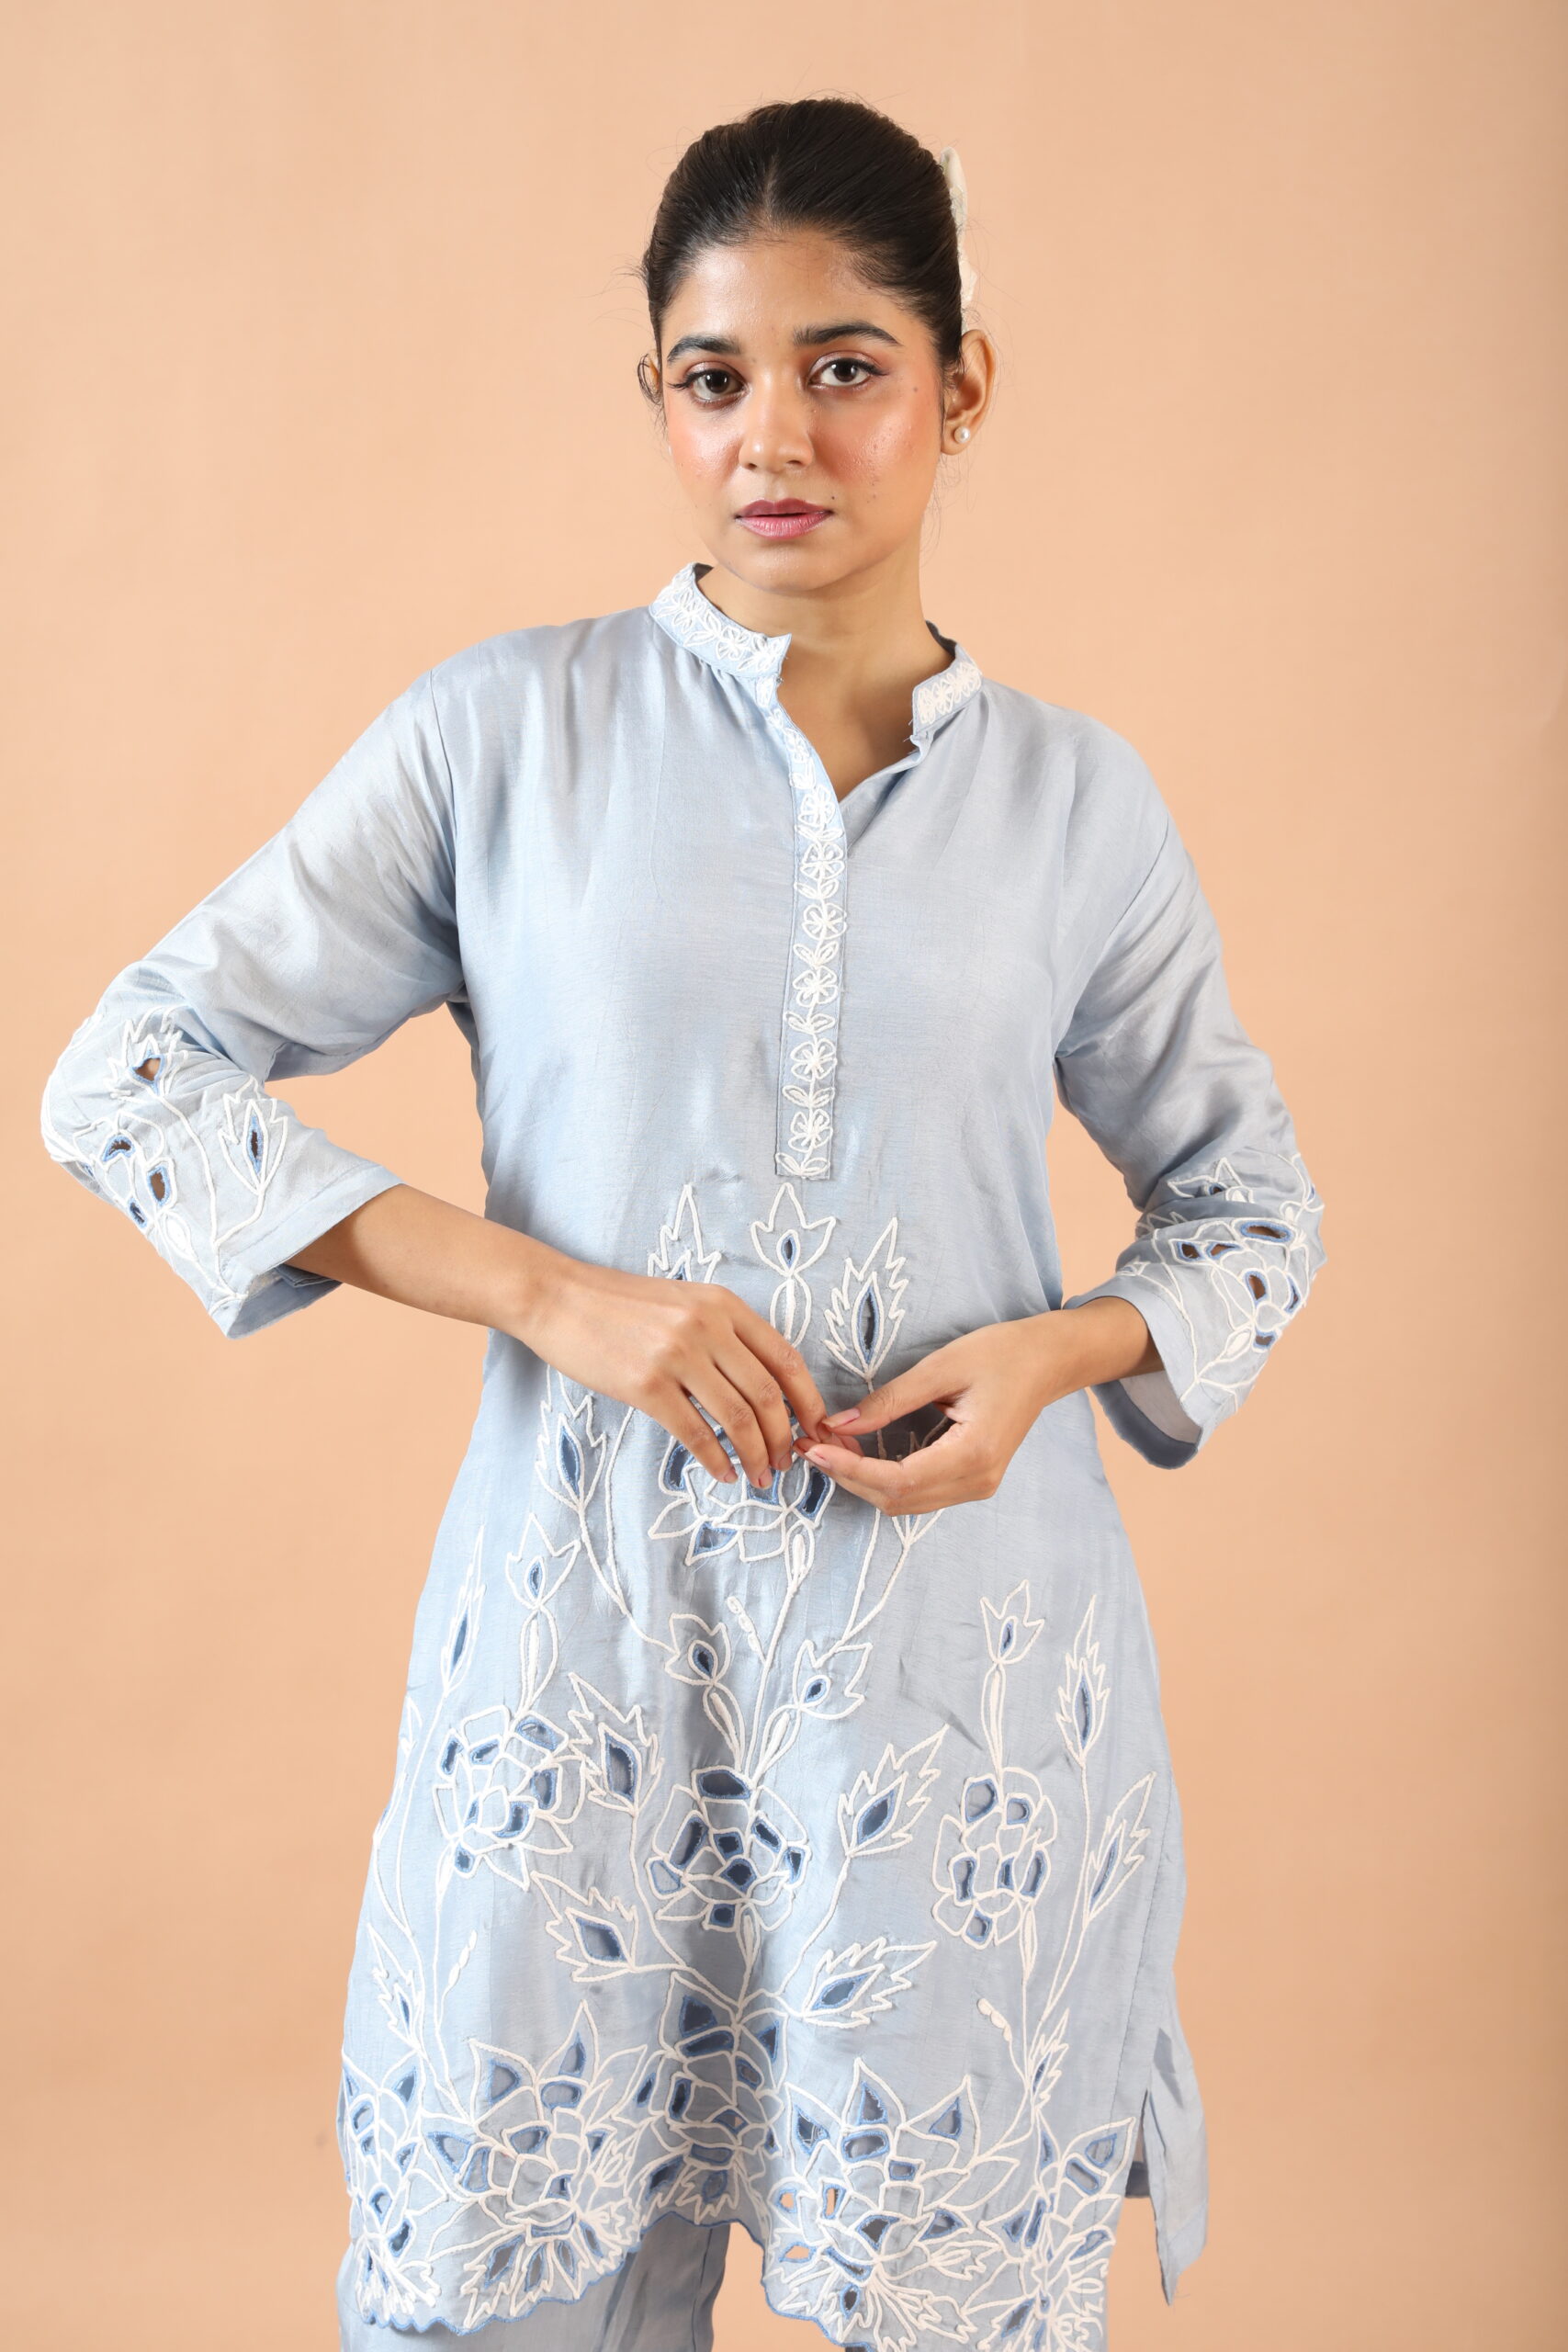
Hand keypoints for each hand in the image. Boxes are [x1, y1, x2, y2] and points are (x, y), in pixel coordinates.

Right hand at [285, 1183, 834, 1488]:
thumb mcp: (682, 1302)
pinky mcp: (646, 1385)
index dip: (808, 1401)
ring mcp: (677, 1355)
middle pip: (768, 1396)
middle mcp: (708, 1327)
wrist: (557, 1297)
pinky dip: (715, 1459)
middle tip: (786, 1463)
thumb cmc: (619, 1305)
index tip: (815, 1429)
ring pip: (738, 1419)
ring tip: (760, 1478)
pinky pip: (695, 1433)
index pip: (787, 1359)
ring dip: (755, 1456)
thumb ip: (722, 1333)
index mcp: (724, 1305)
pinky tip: (723, 1473)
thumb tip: (761, 1386)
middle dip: (784, 1438)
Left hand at [792, 1298, 1157, 1515]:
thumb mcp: (942, 1366)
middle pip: (896, 1499)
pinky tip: (861, 1450)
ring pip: (904, 1502)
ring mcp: (977, 1486)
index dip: (850, 1468)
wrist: (1049, 1361)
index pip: (897, 1479)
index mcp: (974, 1453)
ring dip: (862, 1479)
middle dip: (848, 1475)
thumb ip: (890, 1399)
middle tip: (812, 1442)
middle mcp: (977, 1481)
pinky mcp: (973, 1480)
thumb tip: (839, 1422)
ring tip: (830, 1445)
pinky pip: (919, 1493)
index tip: (814, 1447)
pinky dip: (883, 1478)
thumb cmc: (1002, 1353)